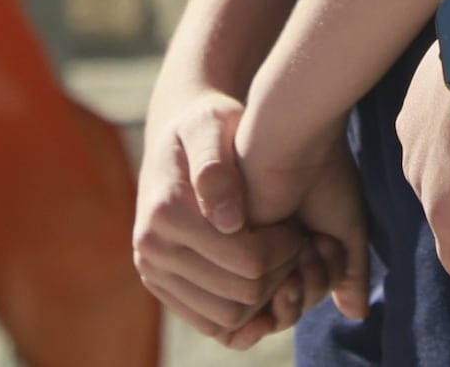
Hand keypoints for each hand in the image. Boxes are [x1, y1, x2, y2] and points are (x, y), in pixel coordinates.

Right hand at [132, 83, 300, 345]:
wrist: (179, 140)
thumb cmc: (206, 126)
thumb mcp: (213, 124)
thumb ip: (216, 166)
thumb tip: (227, 221)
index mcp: (163, 213)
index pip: (247, 260)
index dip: (286, 249)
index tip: (298, 225)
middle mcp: (151, 250)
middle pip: (241, 294)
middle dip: (281, 272)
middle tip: (297, 242)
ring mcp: (154, 274)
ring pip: (229, 318)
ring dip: (267, 298)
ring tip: (282, 260)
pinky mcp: (164, 289)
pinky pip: (213, 325)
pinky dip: (246, 316)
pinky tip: (265, 280)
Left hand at [231, 104, 376, 325]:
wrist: (294, 135)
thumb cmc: (322, 172)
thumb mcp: (344, 229)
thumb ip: (348, 272)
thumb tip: (356, 314)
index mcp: (280, 249)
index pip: (299, 298)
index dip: (322, 282)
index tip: (332, 245)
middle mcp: (257, 255)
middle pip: (289, 309)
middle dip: (317, 283)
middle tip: (320, 242)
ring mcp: (242, 253)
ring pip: (279, 309)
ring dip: (309, 280)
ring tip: (311, 240)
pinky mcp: (230, 251)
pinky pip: (262, 299)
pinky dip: (292, 275)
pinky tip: (297, 241)